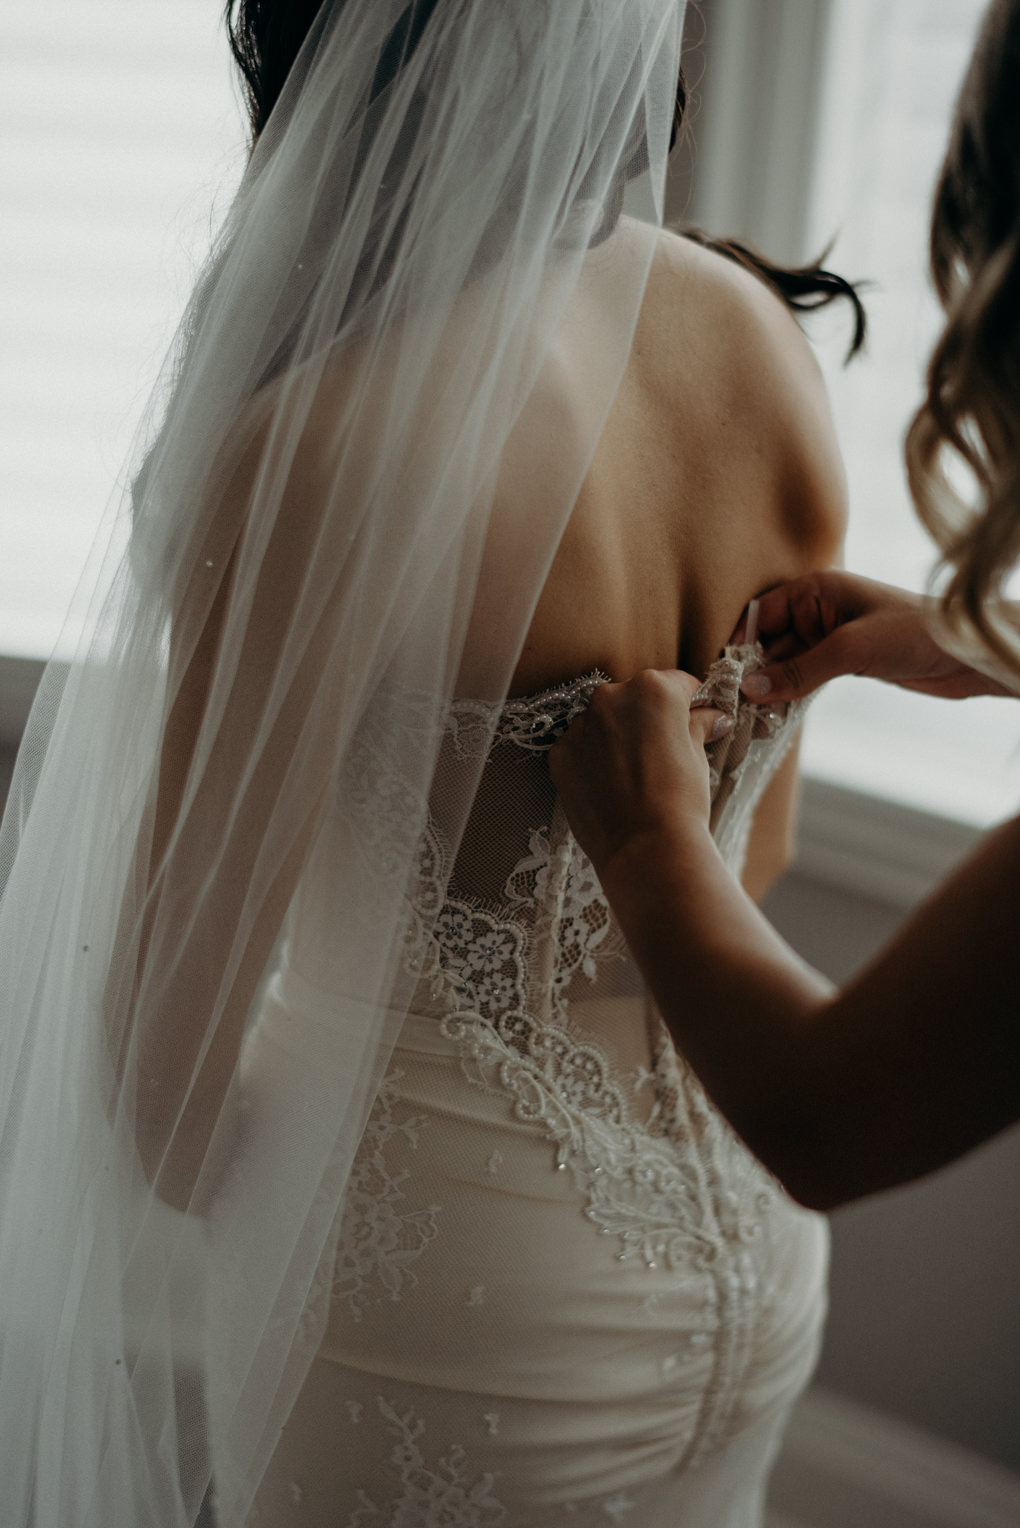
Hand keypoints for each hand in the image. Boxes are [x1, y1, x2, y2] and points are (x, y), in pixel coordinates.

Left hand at [548, 670, 729, 876]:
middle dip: (647, 720)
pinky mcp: (560, 754)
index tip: (692, 722)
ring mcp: (581, 725)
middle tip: (661, 754)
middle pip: (634, 699)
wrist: (646, 847)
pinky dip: (592, 760)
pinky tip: (609, 786)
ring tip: (633, 775)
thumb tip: (712, 716)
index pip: (676, 684)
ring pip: (603, 722)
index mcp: (653, 689)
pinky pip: (580, 747)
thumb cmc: (680, 800)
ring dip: (616, 738)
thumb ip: (697, 726)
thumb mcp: (698, 756)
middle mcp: (611, 697)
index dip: (688, 705)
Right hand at [736, 571, 1016, 701]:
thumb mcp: (851, 650)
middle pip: (768, 641)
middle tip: (732, 706)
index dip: (739, 644)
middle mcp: (819, 609)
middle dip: (752, 672)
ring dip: (771, 688)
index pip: (761, 614)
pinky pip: (805, 677)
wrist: (967, 654)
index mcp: (817, 589)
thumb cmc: (916, 633)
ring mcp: (831, 636)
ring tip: (750, 718)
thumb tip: (750, 689)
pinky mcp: (843, 660)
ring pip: (785, 663)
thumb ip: (798, 670)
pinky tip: (776, 716)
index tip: (722, 677)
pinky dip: (791, 694)